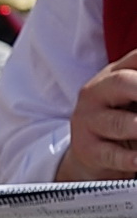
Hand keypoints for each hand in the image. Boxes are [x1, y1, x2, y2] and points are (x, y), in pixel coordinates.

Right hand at [59, 49, 136, 180]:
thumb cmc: (124, 119)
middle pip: (123, 82)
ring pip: (118, 122)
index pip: (135, 59)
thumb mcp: (132, 97)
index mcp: (113, 74)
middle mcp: (96, 93)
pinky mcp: (87, 149)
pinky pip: (111, 154)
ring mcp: (88, 120)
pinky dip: (129, 158)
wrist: (90, 154)